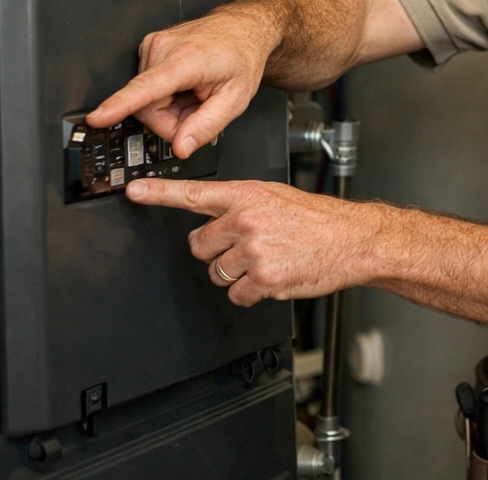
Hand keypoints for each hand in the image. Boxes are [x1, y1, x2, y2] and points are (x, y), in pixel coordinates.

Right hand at [86, 6, 278, 157]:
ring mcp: (153, 45)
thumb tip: (181, 147)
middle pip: (147, 107)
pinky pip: (147, 87)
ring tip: (196, 93)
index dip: (118, 106)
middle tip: (199, 110)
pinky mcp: (149, 48)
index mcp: (186, 59)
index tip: (97, 117)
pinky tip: (186, 86)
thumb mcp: (236, 99)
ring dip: (171, 106)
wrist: (242, 27)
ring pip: (145, 100)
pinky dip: (167, 94)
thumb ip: (207, 126)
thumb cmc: (242, 57)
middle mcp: (163, 48)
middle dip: (172, 120)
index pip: (145, 88)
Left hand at [125, 177, 378, 305]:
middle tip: (246, 247)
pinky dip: (251, 292)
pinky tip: (273, 276)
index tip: (134, 192)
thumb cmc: (319, 220)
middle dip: (218, 251)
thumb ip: (241, 205)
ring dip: (236, 274)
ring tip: (267, 260)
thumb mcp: (277, 197)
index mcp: (248, 195)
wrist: (353, 239)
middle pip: (200, 245)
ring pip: (217, 272)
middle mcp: (246, 220)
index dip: (159, 193)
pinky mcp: (263, 278)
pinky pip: (236, 294)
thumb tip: (212, 219)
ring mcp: (253, 250)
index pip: (195, 193)